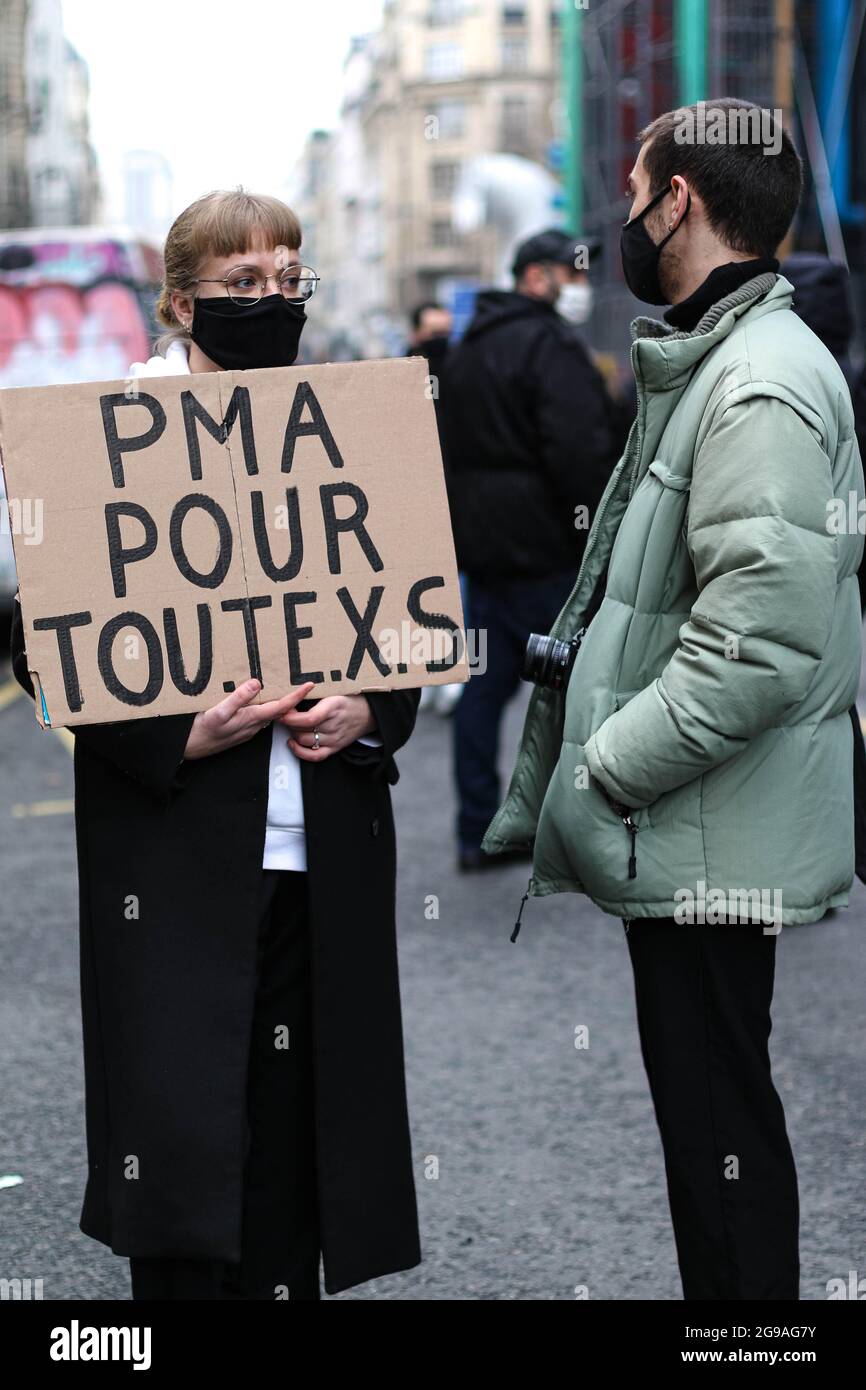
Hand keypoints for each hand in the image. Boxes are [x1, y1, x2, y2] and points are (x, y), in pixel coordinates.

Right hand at [183, 678, 315, 759]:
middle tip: (305, 683)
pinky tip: (266, 700)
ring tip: (290, 688)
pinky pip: (261, 717)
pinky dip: (268, 707)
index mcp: (251, 718)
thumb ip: (238, 698)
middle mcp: (254, 725)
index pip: (281, 706)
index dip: (297, 696)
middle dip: (294, 698)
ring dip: (282, 703)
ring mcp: (249, 729)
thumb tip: (257, 683)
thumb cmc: (202, 730)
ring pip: (271, 714)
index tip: (310, 685)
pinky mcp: (242, 729)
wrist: (191, 749)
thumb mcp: (218, 712)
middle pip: (280, 711)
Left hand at [280, 694, 376, 761]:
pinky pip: (315, 756)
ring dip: (292, 733)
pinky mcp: (335, 748)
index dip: (291, 717)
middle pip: (303, 730)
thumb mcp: (334, 690)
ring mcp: (334, 738)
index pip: (309, 718)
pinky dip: (300, 752)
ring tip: (290, 724)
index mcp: (334, 707)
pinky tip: (293, 743)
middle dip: (287, 723)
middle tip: (282, 713)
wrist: (369, 713)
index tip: (282, 710)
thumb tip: (291, 693)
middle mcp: (334, 725)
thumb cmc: (349, 699)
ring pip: (305, 741)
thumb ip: (315, 693)